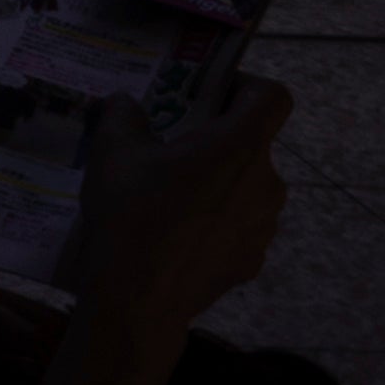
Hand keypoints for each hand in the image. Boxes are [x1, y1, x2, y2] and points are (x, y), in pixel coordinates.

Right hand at [75, 79, 289, 323]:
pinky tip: (175, 233)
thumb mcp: (111, 150)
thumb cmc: (131, 213)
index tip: (209, 95)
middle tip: (169, 146)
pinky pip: (239, 224)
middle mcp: (266, 182)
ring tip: (168, 195)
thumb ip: (125, 114)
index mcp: (239, 146)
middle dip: (215, 139)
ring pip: (245, 186)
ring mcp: (265, 225)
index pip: (273, 97)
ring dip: (216, 181)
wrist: (139, 298)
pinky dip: (215, 220)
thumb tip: (128, 105)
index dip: (246, 86)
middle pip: (252, 144)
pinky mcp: (254, 258)